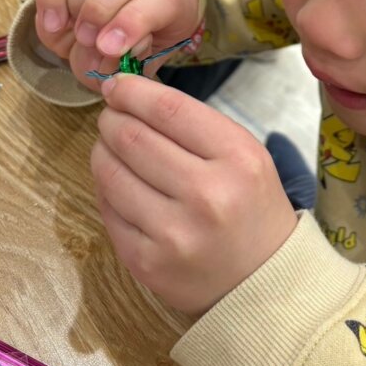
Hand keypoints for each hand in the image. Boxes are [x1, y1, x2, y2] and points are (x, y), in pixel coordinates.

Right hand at [34, 0, 198, 88]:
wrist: (116, 32)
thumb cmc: (132, 50)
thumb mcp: (139, 64)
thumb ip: (125, 62)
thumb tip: (103, 52)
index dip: (134, 22)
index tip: (108, 48)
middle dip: (102, 5)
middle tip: (86, 38)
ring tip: (68, 28)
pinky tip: (53, 20)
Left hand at [91, 73, 298, 314]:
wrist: (263, 280)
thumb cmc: (251, 207)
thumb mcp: (244, 155)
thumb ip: (193, 125)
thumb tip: (130, 96)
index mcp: (237, 158)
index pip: (169, 110)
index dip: (133, 91)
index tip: (117, 85)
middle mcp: (205, 195)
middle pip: (132, 137)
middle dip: (112, 118)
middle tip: (110, 116)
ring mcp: (172, 233)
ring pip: (110, 172)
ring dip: (102, 150)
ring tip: (110, 146)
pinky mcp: (145, 262)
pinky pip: (107, 210)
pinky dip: (106, 188)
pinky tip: (117, 182)